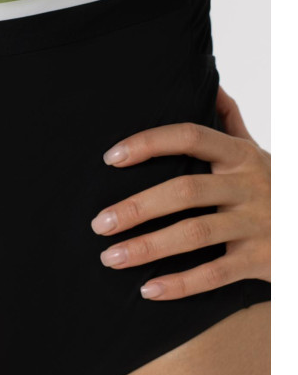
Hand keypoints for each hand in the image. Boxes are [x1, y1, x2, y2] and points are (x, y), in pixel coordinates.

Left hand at [90, 86, 269, 299]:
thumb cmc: (274, 187)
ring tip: (111, 257)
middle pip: (185, 190)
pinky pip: (216, 274)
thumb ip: (230, 122)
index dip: (149, 143)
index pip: (190, 136)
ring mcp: (257, 223)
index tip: (111, 157)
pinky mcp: (262, 260)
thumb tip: (210, 85)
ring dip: (148, 247)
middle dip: (137, 207)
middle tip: (99, 223)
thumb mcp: (256, 152)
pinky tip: (148, 289)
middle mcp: (249, 186)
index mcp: (240, 155)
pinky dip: (180, 284)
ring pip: (195, 234)